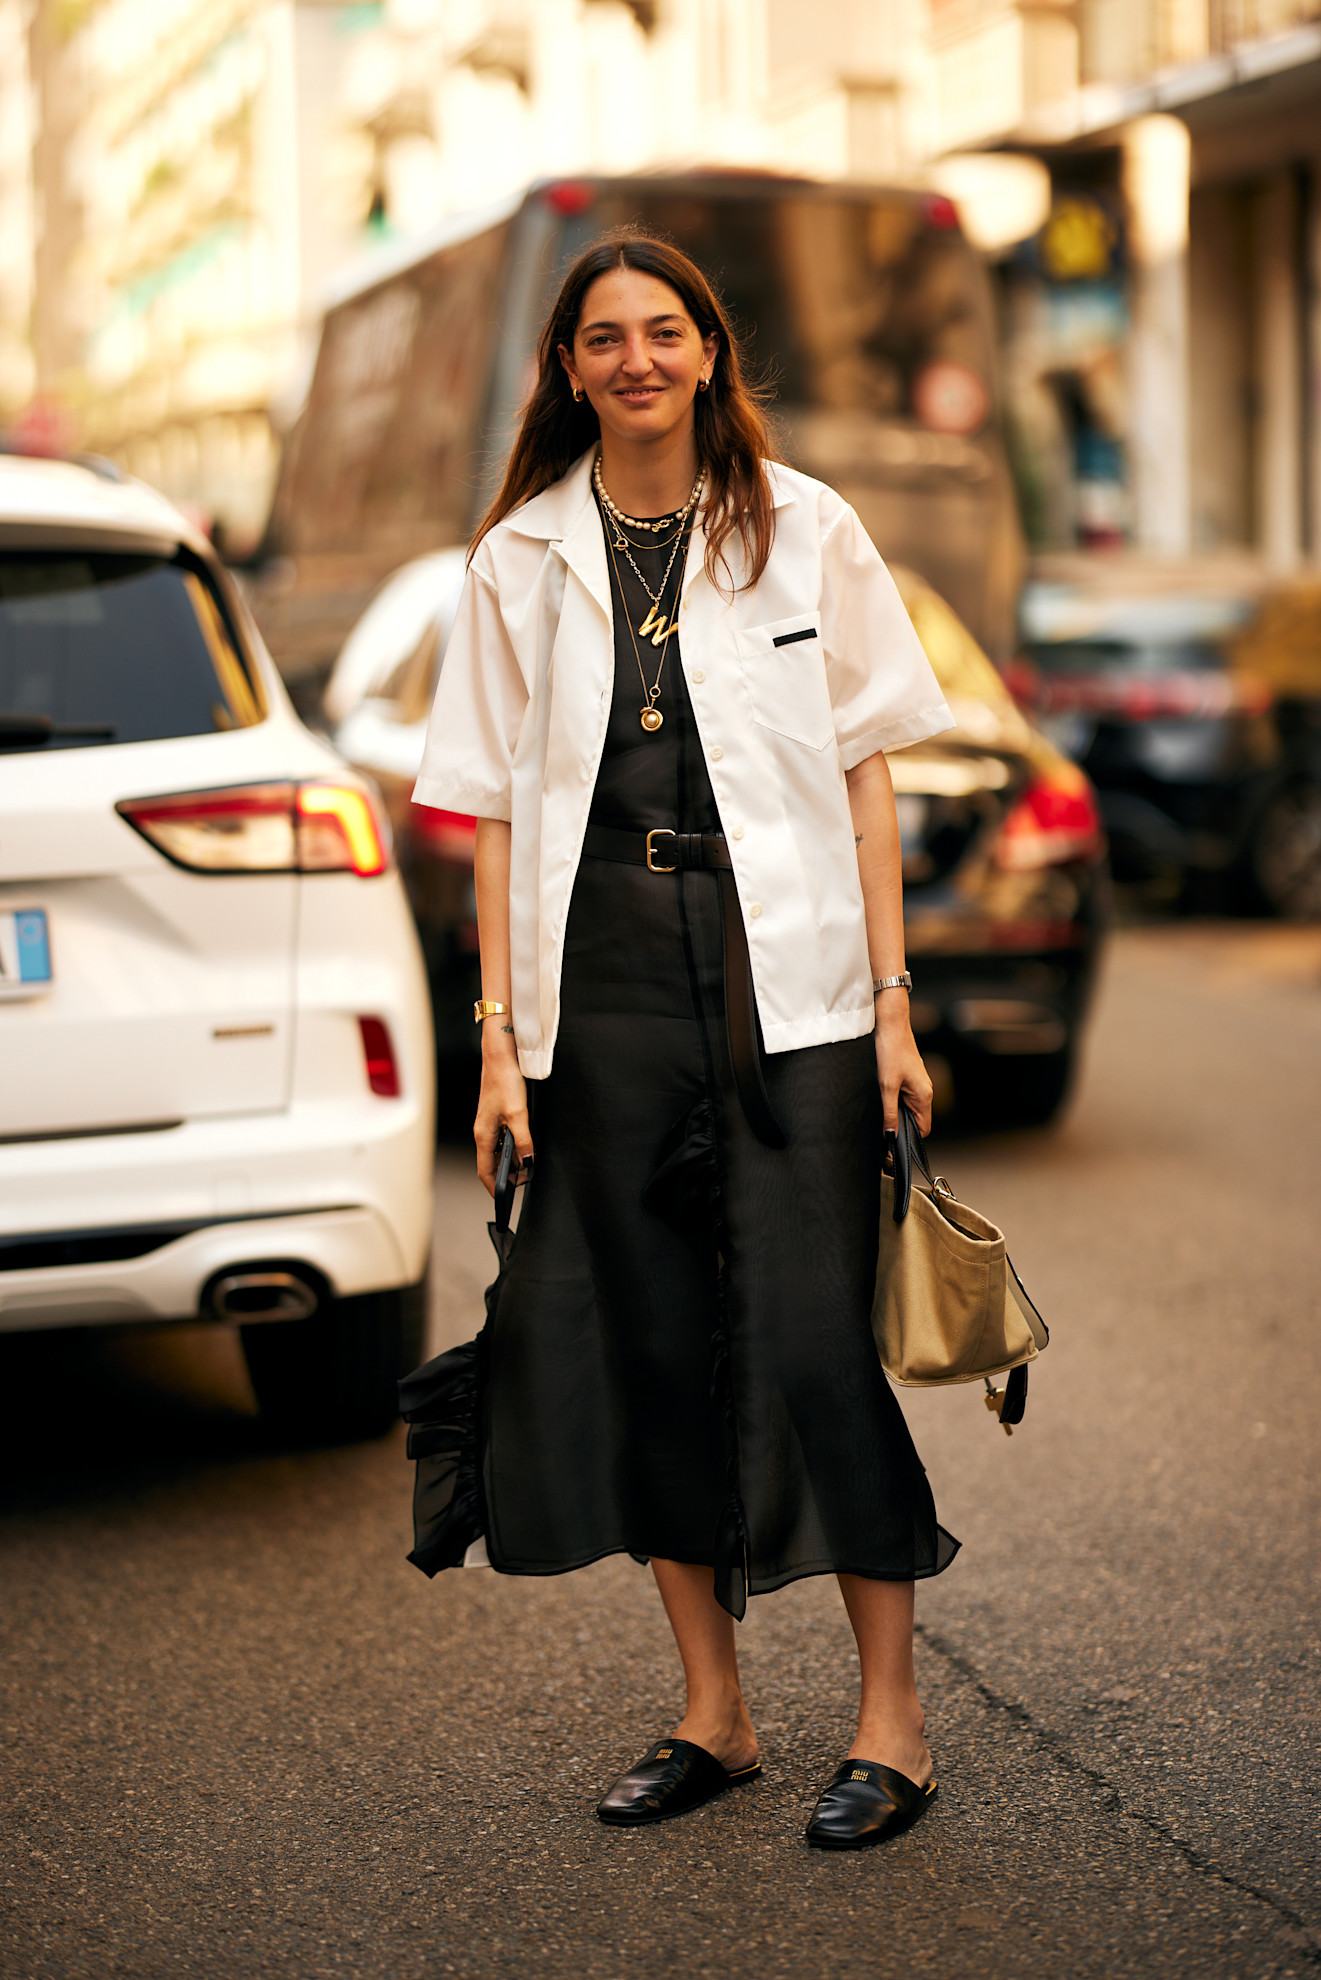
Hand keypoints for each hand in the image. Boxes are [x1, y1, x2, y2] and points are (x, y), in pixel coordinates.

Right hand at [474, 1039, 533, 1196]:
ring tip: (528, 1166)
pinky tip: (526, 1145)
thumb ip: (523, 1141)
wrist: (501, 1056)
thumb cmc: (504, 1081)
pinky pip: (503, 1138)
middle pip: (491, 1162)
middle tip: (525, 1181)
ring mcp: (490, 1123)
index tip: (505, 1198)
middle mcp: (483, 1132)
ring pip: (499, 1150)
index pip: (484, 1170)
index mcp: (483, 1135)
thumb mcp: (518, 1115)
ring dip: (511, 1160)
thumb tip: (528, 1162)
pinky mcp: (498, 1115)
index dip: (494, 1186)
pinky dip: (513, 1146)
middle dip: (506, 1175)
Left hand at [873, 997, 932, 1137]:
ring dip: (895, 1110)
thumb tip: (890, 1135)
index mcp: (924, 1096)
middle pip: (915, 1119)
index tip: (892, 1138)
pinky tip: (883, 1091)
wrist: (891, 1025)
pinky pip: (905, 1096)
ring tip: (881, 1102)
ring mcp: (918, 1083)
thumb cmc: (891, 1051)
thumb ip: (889, 1113)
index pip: (924, 1129)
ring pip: (908, 1107)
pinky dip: (894, 1098)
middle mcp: (925, 1091)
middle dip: (900, 1123)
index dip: (909, 1136)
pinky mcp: (910, 1077)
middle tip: (881, 1121)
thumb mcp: (886, 1086)